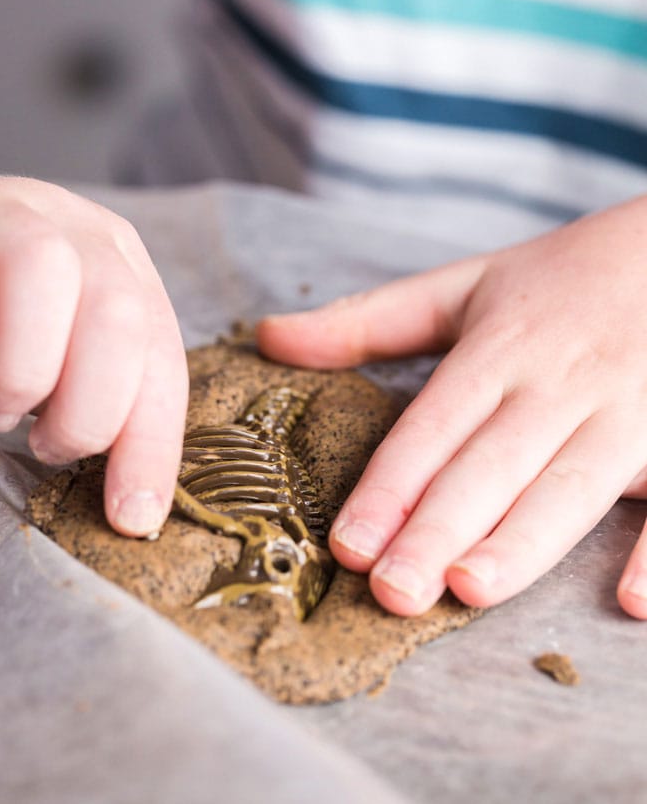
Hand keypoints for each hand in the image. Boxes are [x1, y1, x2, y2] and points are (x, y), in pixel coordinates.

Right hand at [0, 176, 187, 535]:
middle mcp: (93, 240)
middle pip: (146, 331)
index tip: (136, 516)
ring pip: (110, 303)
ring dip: (65, 386)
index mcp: (118, 282)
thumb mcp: (20, 373)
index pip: (164, 362)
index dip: (155, 444)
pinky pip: (37, 267)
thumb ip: (70, 406)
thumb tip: (126, 496)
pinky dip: (21, 352)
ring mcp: (45, 212)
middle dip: (109, 419)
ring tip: (8, 414)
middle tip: (53, 449)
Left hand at [257, 197, 646, 619]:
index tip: (347, 545)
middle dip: (439, 527)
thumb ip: (368, 319)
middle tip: (392, 592)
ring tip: (469, 590)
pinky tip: (629, 602)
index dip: (390, 487)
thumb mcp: (464, 285)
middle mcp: (559, 383)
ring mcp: (629, 411)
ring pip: (571, 484)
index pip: (434, 425)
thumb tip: (269, 337)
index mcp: (501, 348)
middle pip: (493, 463)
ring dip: (523, 539)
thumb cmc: (562, 278)